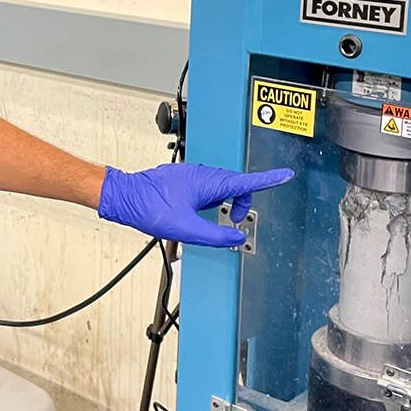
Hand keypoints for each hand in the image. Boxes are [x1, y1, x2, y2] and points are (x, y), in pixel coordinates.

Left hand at [98, 163, 294, 247]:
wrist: (125, 197)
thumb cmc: (150, 208)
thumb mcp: (187, 229)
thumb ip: (216, 235)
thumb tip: (234, 236)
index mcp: (208, 182)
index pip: (246, 182)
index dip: (269, 179)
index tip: (285, 174)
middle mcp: (202, 175)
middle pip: (236, 186)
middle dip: (240, 203)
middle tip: (233, 222)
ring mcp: (193, 175)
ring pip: (221, 187)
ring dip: (224, 203)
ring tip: (210, 220)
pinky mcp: (184, 180)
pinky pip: (207, 187)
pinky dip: (211, 200)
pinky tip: (196, 212)